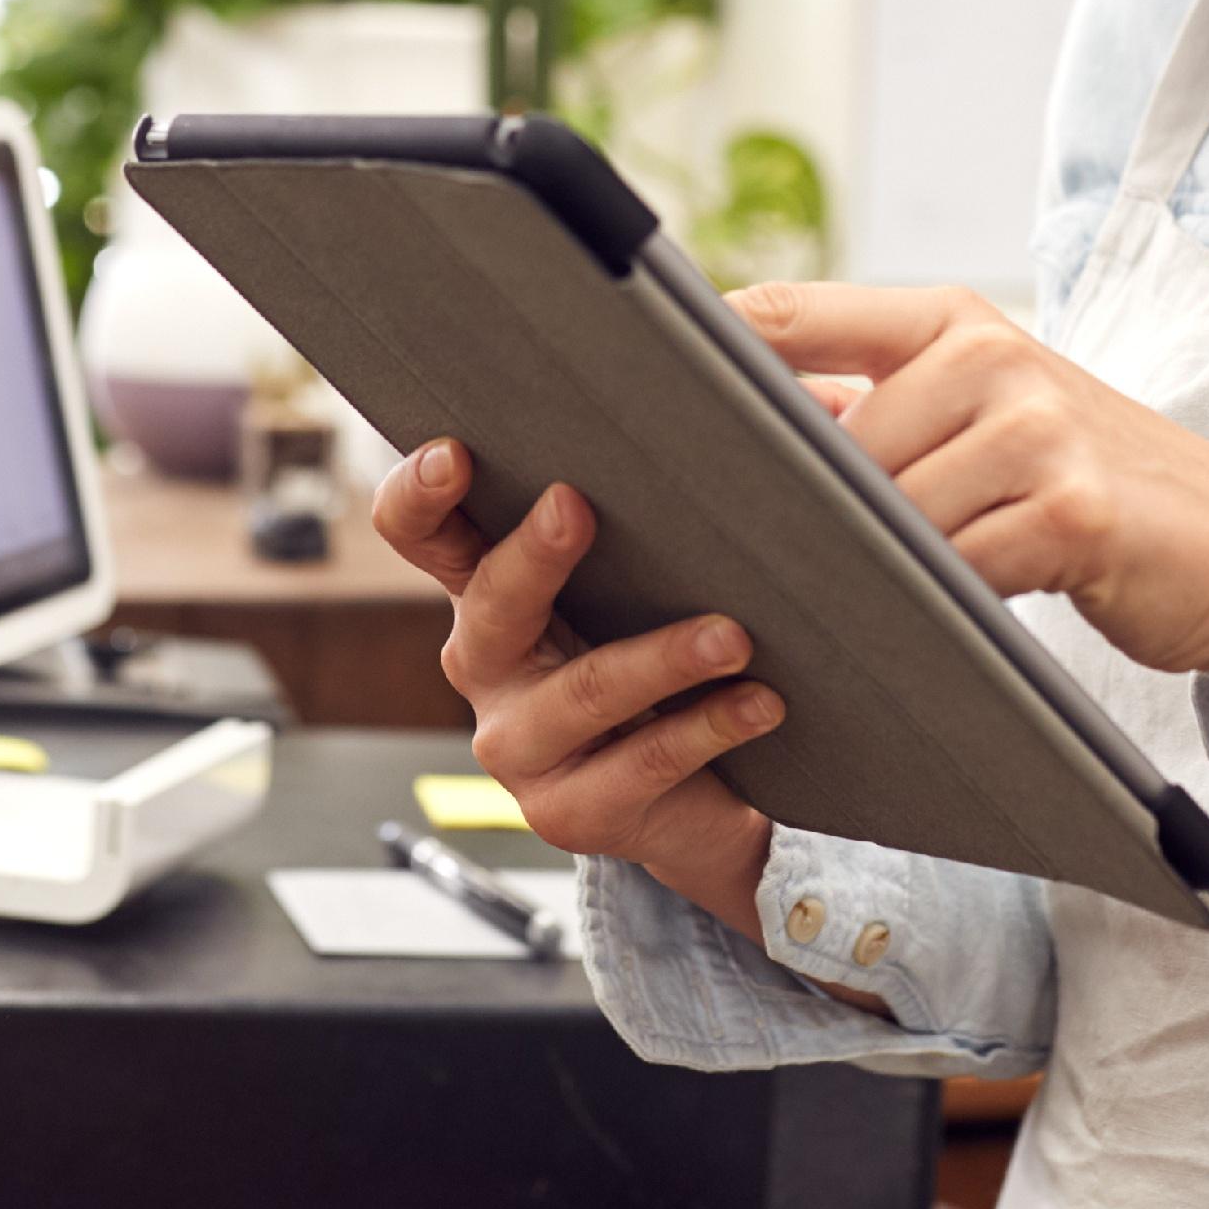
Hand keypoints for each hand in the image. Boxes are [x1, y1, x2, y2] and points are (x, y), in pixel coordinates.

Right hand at [369, 439, 787, 940]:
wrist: (710, 799)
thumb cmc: (679, 655)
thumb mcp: (664, 571)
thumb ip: (690, 491)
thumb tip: (790, 395)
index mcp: (489, 590)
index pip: (420, 532)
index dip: (418, 492)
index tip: (455, 452)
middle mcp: (487, 665)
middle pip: (487, 606)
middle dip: (533, 556)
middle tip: (578, 507)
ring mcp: (520, 747)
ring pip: (583, 692)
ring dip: (661, 657)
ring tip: (733, 635)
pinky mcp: (570, 813)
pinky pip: (641, 764)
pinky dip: (708, 727)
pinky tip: (762, 703)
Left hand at [732, 284, 1208, 706]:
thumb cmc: (1091, 490)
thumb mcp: (989, 419)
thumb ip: (883, 410)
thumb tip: (736, 435)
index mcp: (952, 318)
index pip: (787, 317)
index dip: (698, 357)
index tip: (620, 402)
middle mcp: (989, 352)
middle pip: (823, 440)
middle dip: (779, 506)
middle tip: (715, 557)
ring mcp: (1035, 427)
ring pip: (881, 512)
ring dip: (850, 569)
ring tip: (814, 604)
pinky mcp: (1072, 509)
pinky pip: (952, 569)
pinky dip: (924, 608)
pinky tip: (908, 632)